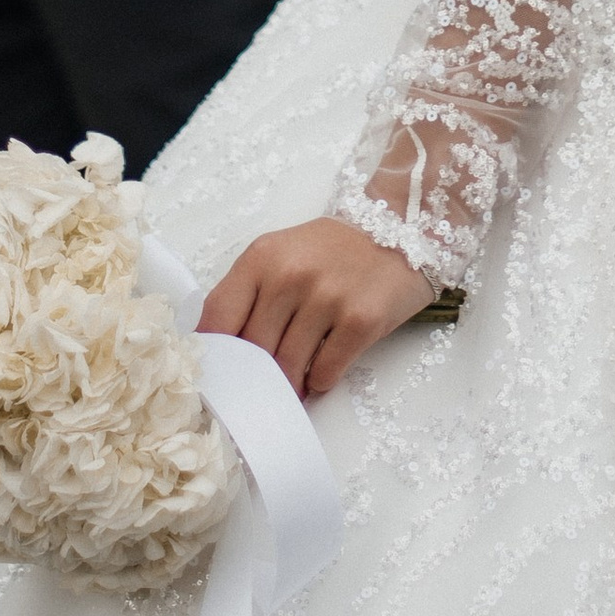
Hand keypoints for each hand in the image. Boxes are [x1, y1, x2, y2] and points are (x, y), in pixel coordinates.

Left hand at [198, 216, 434, 399]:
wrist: (400, 226)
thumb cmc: (333, 250)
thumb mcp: (282, 255)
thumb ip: (250, 294)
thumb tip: (225, 354)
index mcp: (262, 257)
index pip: (218, 317)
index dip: (214, 353)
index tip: (218, 373)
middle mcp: (291, 275)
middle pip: (253, 350)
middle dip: (254, 377)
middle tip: (259, 389)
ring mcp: (328, 298)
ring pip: (288, 368)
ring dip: (288, 385)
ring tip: (291, 385)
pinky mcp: (361, 321)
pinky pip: (325, 373)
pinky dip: (320, 382)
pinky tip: (323, 369)